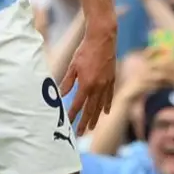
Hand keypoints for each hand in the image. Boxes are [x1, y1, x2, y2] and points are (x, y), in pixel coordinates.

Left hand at [60, 20, 116, 134]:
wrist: (103, 39)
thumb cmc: (85, 51)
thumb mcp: (73, 66)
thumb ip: (67, 81)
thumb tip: (61, 94)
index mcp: (86, 84)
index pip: (77, 104)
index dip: (72, 115)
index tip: (67, 123)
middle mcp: (98, 87)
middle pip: (90, 109)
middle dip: (84, 122)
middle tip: (79, 133)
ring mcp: (106, 84)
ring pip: (100, 105)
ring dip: (95, 118)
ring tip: (91, 128)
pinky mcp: (112, 80)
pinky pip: (109, 96)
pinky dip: (106, 105)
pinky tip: (105, 112)